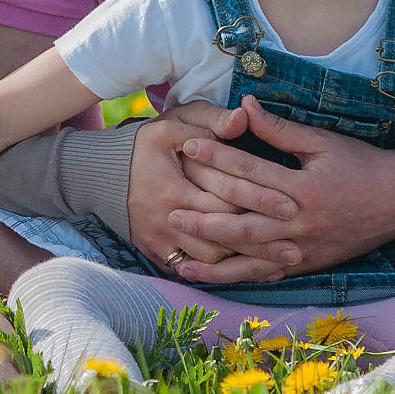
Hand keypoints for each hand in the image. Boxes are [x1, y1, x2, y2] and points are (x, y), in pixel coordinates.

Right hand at [125, 102, 297, 282]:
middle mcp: (168, 219)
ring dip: (244, 264)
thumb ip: (211, 121)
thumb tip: (244, 118)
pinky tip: (248, 273)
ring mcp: (161, 240)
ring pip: (210, 261)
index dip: (259, 201)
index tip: (292, 205)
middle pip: (223, 236)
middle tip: (296, 247)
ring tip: (278, 264)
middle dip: (261, 242)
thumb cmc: (142, 146)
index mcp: (175, 186)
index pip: (225, 197)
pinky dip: (221, 275)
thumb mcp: (173, 124)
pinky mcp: (157, 253)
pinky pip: (193, 271)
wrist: (97, 176)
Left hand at [167, 96, 394, 279]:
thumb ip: (280, 128)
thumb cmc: (362, 164)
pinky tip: (212, 278)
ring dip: (213, 257)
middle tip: (168, 209)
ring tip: (178, 254)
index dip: (216, 157)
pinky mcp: (307, 263)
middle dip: (203, 216)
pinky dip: (238, 277)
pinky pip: (268, 274)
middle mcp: (300, 222)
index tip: (187, 147)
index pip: (250, 170)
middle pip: (243, 219)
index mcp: (303, 187)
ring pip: (251, 255)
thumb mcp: (323, 141)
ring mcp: (304, 248)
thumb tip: (243, 104)